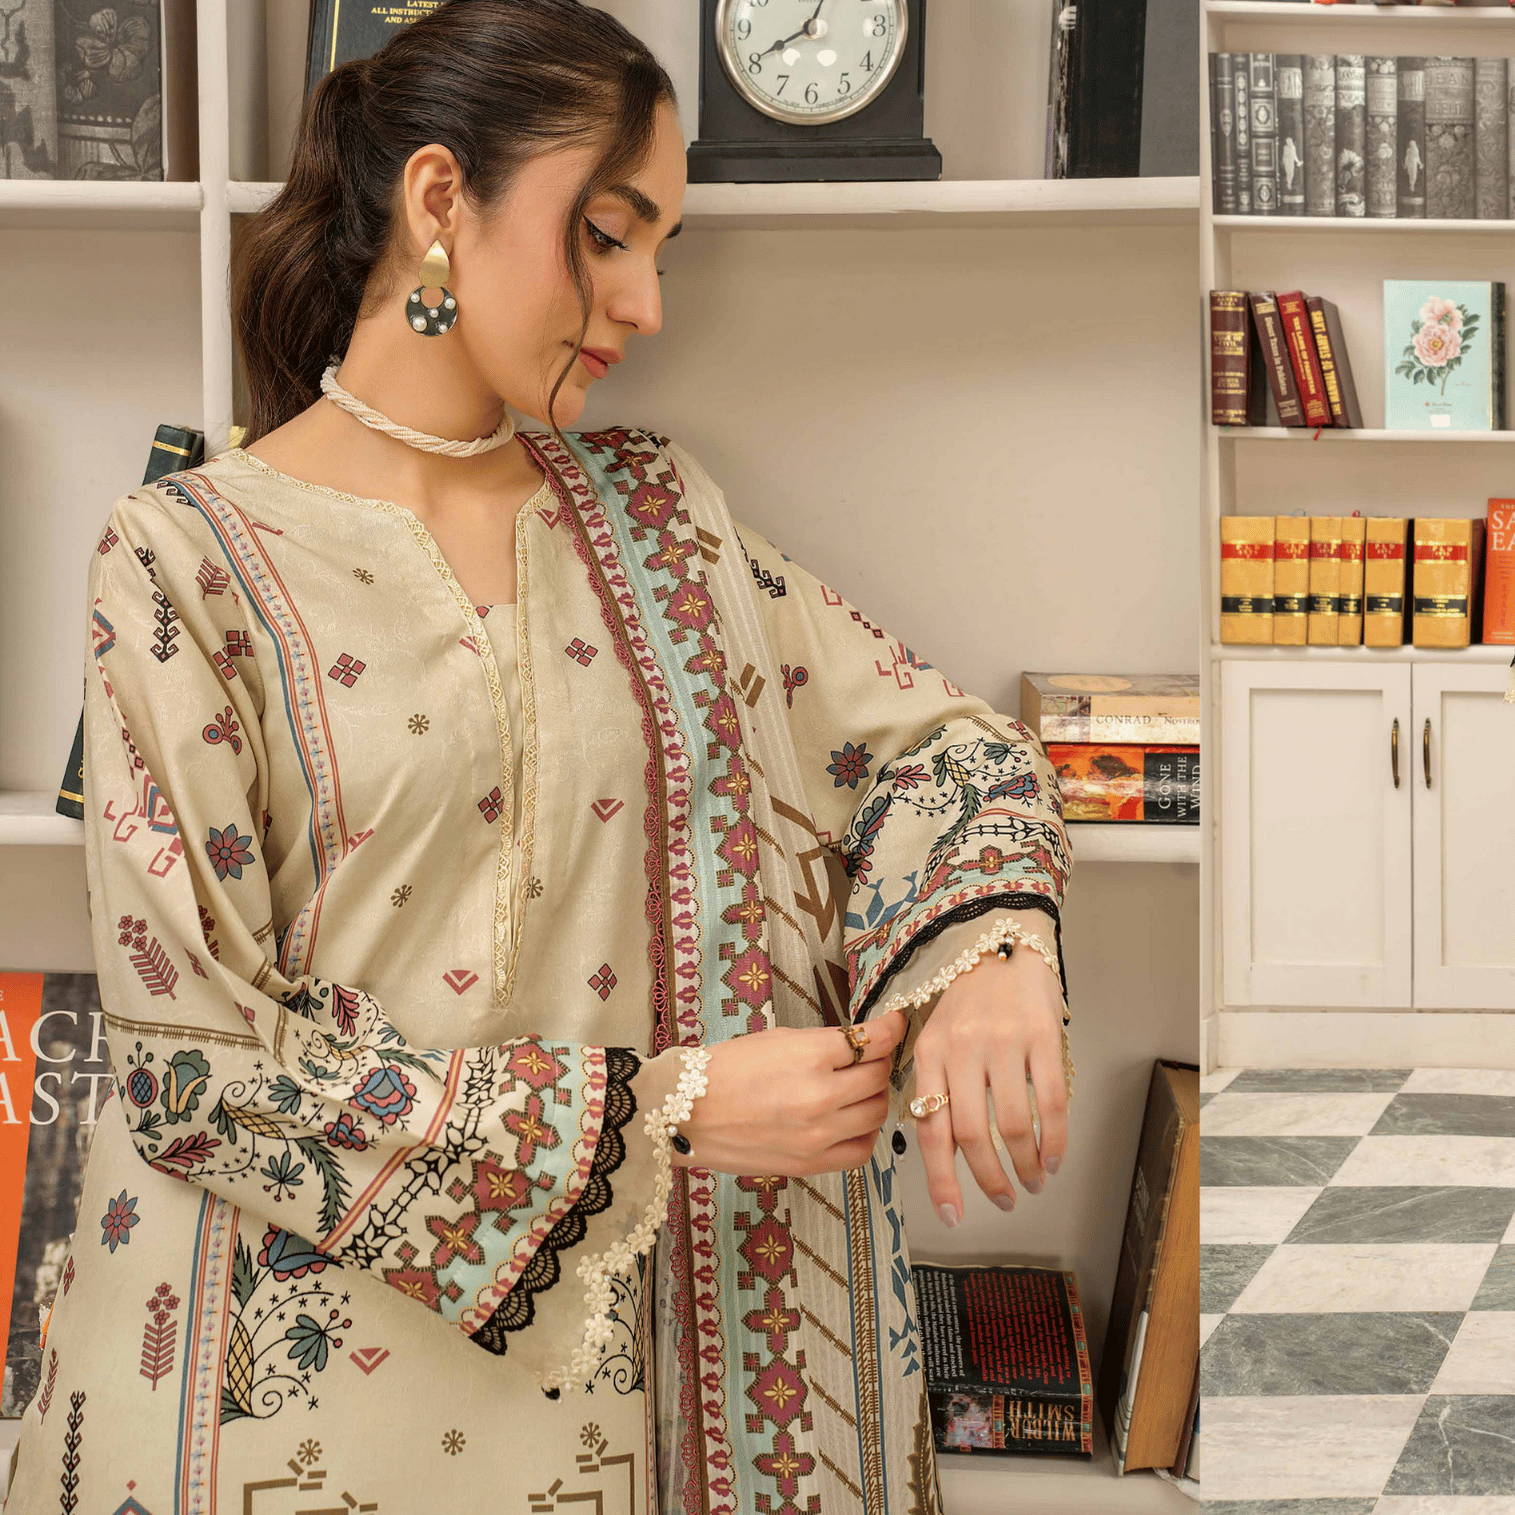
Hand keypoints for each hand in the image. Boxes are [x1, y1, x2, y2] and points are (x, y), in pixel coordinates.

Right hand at [674, 1007, 906, 1176]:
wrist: (687, 1113)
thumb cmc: (726, 1069)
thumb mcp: (778, 1039)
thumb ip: (825, 1043)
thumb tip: (862, 1044)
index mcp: (811, 1056)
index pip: (873, 1040)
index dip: (891, 1028)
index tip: (895, 1023)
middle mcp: (820, 1097)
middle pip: (879, 1078)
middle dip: (880, 1063)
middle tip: (871, 1057)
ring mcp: (818, 1135)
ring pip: (876, 1114)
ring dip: (874, 1097)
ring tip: (859, 1089)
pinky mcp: (810, 1164)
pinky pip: (860, 1150)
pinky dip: (864, 1133)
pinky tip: (851, 1121)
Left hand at [912, 942, 1067, 1225]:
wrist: (1001, 947)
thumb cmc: (967, 1003)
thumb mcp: (936, 1037)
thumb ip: (937, 1086)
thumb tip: (943, 1153)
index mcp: (930, 1053)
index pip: (931, 1128)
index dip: (941, 1179)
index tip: (952, 1215)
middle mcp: (962, 1049)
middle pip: (973, 1135)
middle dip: (989, 1180)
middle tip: (1002, 1201)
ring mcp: (1003, 1042)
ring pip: (1014, 1125)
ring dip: (1026, 1165)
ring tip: (1032, 1182)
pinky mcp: (1042, 1036)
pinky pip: (1050, 1101)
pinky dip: (1055, 1139)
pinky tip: (1054, 1158)